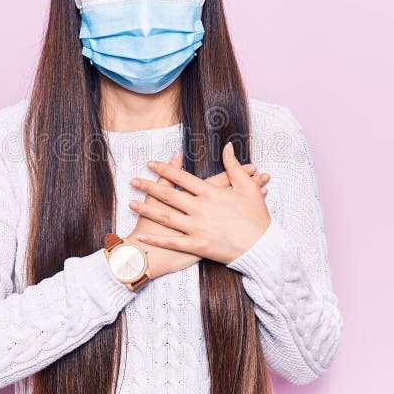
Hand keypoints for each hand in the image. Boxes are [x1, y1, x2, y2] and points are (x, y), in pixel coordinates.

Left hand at [129, 142, 271, 264]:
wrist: (262, 247)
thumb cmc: (257, 217)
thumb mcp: (248, 188)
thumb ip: (234, 166)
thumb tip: (227, 146)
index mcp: (211, 193)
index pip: (182, 178)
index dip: (165, 169)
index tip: (150, 163)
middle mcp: (200, 209)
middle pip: (169, 195)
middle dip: (149, 186)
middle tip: (133, 180)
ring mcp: (197, 228)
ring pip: (166, 216)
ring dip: (147, 209)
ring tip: (131, 202)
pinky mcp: (197, 246)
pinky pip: (173, 241)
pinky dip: (156, 239)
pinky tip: (142, 234)